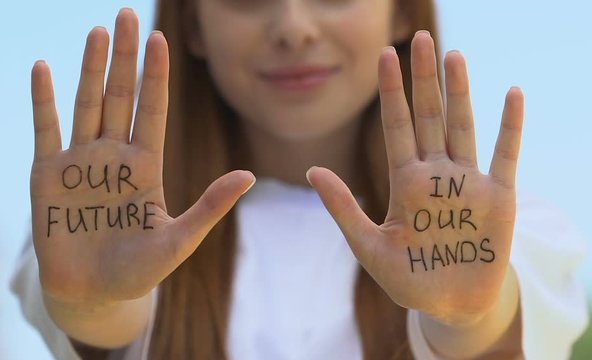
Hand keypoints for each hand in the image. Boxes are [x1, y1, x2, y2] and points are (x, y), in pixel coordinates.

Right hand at [30, 9, 253, 306]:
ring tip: (97, 31)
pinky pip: (46, 130)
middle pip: (120, 96)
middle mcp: (114, 156)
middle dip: (123, 57)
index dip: (156, 76)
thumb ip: (209, 207)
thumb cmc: (138, 271)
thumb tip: (249, 175)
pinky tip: (43, 68)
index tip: (160, 40)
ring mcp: (80, 162)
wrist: (93, 295)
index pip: (153, 110)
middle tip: (126, 14)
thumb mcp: (178, 240)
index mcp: (145, 166)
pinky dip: (43, 101)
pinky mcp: (47, 175)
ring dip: (89, 67)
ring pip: (87, 104)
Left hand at [308, 30, 522, 325]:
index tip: (385, 56)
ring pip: (461, 127)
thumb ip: (343, 208)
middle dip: (423, 79)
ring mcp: (468, 182)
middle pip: (427, 117)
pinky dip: (509, 127)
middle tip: (419, 38)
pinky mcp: (499, 197)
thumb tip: (311, 171)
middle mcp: (436, 174)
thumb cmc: (408, 279)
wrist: (450, 305)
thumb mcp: (369, 245)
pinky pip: (504, 155)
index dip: (390, 92)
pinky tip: (511, 94)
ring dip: (459, 92)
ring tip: (454, 55)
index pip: (395, 127)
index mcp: (405, 182)